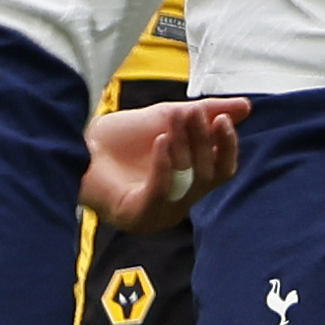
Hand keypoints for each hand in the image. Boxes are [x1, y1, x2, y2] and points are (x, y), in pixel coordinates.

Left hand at [83, 95, 248, 225]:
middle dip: (204, 142)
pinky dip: (164, 165)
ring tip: (177, 120)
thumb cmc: (120, 136)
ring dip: (186, 148)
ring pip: (189, 184)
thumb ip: (207, 113)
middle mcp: (177, 204)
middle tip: (193, 114)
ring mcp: (158, 214)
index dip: (227, 147)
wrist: (76, 145)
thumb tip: (247, 106)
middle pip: (208, 175)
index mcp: (188, 184)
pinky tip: (161, 141)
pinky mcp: (137, 217)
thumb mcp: (170, 118)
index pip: (222, 171)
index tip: (223, 120)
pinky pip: (160, 192)